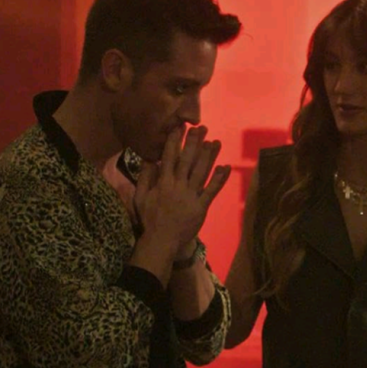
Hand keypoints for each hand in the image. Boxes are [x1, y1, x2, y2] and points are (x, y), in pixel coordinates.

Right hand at [135, 126, 231, 255]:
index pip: (169, 156)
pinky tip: (225, 167)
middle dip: (195, 142)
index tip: (180, 127)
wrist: (162, 241)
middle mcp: (178, 186)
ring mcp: (191, 196)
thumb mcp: (140, 196)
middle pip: (188, 160)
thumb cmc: (150, 219)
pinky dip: (219, 179)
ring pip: (202, 172)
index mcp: (163, 182)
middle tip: (201, 127)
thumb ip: (145, 177)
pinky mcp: (201, 207)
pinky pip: (212, 191)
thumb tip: (150, 158)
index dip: (175, 140)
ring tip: (215, 141)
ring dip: (209, 156)